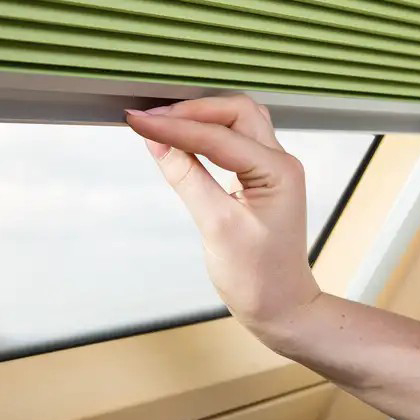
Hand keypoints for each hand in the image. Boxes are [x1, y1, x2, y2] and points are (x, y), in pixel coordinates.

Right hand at [124, 95, 319, 351]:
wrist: (281, 308)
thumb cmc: (258, 278)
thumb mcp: (216, 227)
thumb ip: (186, 178)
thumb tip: (157, 142)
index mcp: (278, 171)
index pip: (218, 136)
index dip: (174, 127)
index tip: (138, 121)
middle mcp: (280, 161)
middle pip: (234, 112)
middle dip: (190, 111)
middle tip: (150, 118)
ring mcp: (272, 168)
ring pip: (235, 121)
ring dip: (199, 116)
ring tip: (161, 122)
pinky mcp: (259, 177)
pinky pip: (232, 140)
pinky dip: (205, 133)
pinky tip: (180, 139)